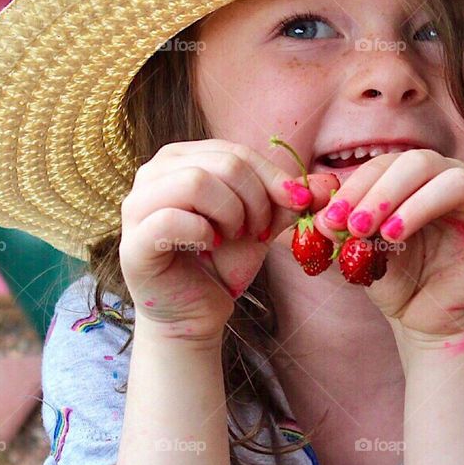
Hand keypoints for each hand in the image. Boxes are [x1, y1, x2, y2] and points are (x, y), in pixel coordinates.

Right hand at [119, 138, 337, 342]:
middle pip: (222, 163)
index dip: (273, 179)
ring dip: (231, 215)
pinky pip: (173, 219)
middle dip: (255, 200)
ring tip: (233, 238)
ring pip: (195, 182)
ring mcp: (136, 206)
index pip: (236, 152)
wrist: (196, 312)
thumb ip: (290, 201)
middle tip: (258, 232)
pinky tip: (209, 247)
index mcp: (180, 159)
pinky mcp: (132, 242)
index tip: (292, 208)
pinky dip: (203, 233)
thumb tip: (331, 184)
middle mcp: (152, 173)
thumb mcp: (262, 225)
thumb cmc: (223, 263)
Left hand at [315, 149, 463, 338]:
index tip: (330, 218)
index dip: (357, 187)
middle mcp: (450, 182)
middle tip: (356, 225)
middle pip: (419, 163)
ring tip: (390, 236)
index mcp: (415, 179)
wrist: (423, 321)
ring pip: (455, 181)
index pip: (385, 165)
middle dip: (382, 192)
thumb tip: (309, 216)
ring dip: (418, 203)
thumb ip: (334, 231)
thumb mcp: (356, 253)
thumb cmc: (395, 280)